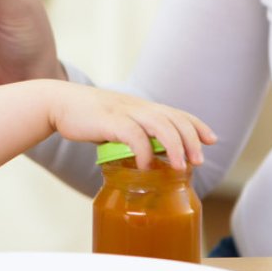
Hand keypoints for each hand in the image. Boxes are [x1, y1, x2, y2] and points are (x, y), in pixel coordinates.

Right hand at [47, 82, 215, 169]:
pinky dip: (143, 152)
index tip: (212, 140)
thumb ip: (133, 136)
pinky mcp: (110, 121)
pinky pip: (133, 135)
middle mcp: (138, 106)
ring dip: (174, 146)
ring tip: (181, 167)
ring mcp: (125, 112)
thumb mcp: (116, 124)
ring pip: (160, 125)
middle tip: (198, 161)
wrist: (59, 104)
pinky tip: (146, 166)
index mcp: (142, 107)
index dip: (197, 125)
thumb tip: (146, 159)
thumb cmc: (88, 118)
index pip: (177, 113)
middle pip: (174, 119)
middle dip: (191, 139)